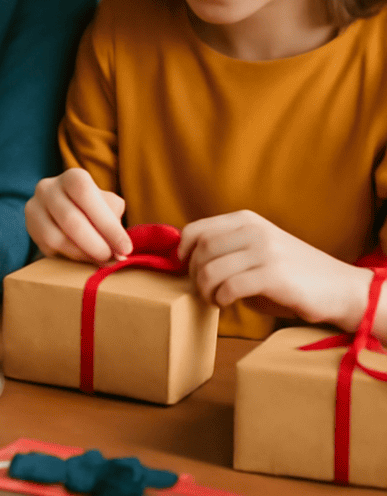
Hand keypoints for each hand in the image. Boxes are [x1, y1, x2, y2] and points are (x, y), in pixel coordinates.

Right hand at [25, 167, 131, 262]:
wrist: (66, 214)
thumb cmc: (93, 210)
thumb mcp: (107, 207)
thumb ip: (113, 222)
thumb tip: (121, 250)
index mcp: (72, 177)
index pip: (86, 194)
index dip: (106, 223)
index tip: (125, 248)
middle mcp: (48, 187)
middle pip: (71, 219)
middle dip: (96, 244)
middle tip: (112, 259)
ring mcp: (34, 206)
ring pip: (56, 237)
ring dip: (82, 254)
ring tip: (100, 261)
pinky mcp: (29, 227)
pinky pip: (48, 248)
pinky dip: (69, 257)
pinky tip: (84, 259)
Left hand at [178, 210, 372, 330]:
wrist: (340, 288)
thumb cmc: (291, 274)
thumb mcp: (257, 250)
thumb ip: (228, 250)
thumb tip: (188, 262)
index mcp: (246, 220)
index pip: (197, 230)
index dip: (183, 250)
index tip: (183, 267)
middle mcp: (253, 230)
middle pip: (201, 250)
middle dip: (194, 275)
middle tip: (203, 291)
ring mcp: (264, 251)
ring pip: (211, 269)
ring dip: (205, 290)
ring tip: (214, 300)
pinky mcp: (274, 275)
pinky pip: (230, 286)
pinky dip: (221, 298)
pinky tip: (226, 304)